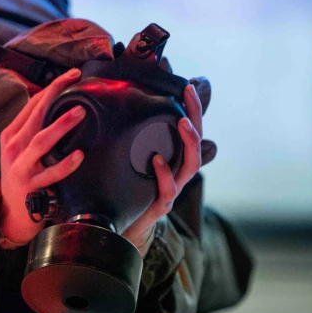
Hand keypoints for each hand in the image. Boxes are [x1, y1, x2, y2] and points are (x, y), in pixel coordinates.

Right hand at [0, 68, 86, 245]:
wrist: (10, 214)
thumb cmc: (22, 177)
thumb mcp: (21, 150)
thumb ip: (34, 130)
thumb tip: (58, 105)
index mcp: (11, 134)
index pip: (32, 103)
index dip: (52, 87)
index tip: (72, 74)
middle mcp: (13, 147)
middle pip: (35, 114)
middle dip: (55, 94)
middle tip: (74, 80)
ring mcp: (20, 167)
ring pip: (41, 141)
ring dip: (61, 125)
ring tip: (80, 112)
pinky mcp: (29, 186)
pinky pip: (50, 173)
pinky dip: (65, 164)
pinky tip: (79, 155)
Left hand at [122, 83, 203, 255]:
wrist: (118, 228)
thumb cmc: (124, 190)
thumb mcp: (127, 160)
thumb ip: (127, 139)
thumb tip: (115, 106)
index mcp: (170, 158)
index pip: (187, 129)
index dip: (190, 108)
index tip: (186, 84)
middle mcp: (176, 171)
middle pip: (196, 142)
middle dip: (195, 116)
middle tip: (189, 94)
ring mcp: (171, 189)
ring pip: (189, 165)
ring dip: (188, 142)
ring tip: (182, 123)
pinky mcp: (159, 205)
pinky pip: (167, 190)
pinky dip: (164, 174)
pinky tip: (156, 160)